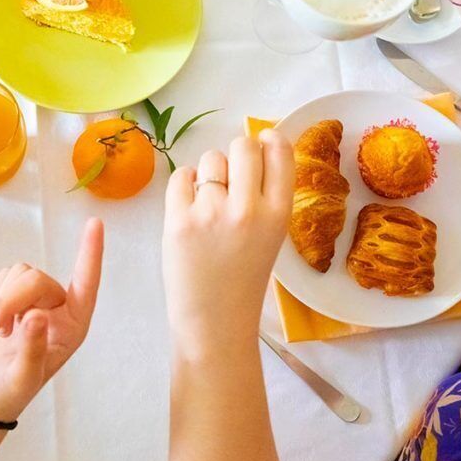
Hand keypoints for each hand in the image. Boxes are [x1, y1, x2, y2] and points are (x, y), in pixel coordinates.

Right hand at [0, 218, 103, 421]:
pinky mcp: (15, 297)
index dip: (90, 253)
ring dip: (1, 299)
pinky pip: (6, 275)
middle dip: (10, 299)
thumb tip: (36, 316)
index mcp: (73, 326)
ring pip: (20, 273)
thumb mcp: (22, 376)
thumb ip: (31, 347)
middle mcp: (59, 309)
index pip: (86, 284)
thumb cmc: (10, 389)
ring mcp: (37, 301)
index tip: (95, 223)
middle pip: (36, 279)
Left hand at [162, 132, 293, 359]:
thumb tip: (253, 149)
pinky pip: (181, 176)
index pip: (281, 152)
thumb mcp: (271, 237)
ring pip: (210, 159)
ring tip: (209, 204)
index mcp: (279, 214)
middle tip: (230, 177)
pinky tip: (189, 208)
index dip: (269, 140)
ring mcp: (212, 213)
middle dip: (236, 154)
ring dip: (208, 173)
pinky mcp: (179, 219)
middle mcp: (249, 209)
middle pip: (243, 146)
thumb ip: (265, 197)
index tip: (262, 142)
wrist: (214, 321)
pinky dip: (184, 186)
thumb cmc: (242, 279)